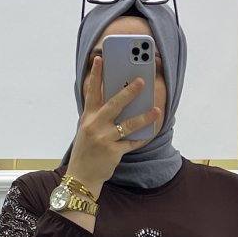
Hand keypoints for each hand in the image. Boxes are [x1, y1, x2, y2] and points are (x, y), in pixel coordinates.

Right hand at [65, 56, 161, 193]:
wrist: (81, 177)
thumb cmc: (86, 151)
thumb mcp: (87, 130)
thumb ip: (99, 115)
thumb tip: (120, 101)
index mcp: (87, 118)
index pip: (92, 93)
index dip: (96, 75)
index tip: (100, 59)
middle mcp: (95, 126)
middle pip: (114, 105)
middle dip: (128, 92)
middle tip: (141, 81)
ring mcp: (104, 140)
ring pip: (128, 125)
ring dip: (144, 117)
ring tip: (156, 110)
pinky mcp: (113, 153)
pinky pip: (132, 143)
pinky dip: (143, 138)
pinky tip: (152, 131)